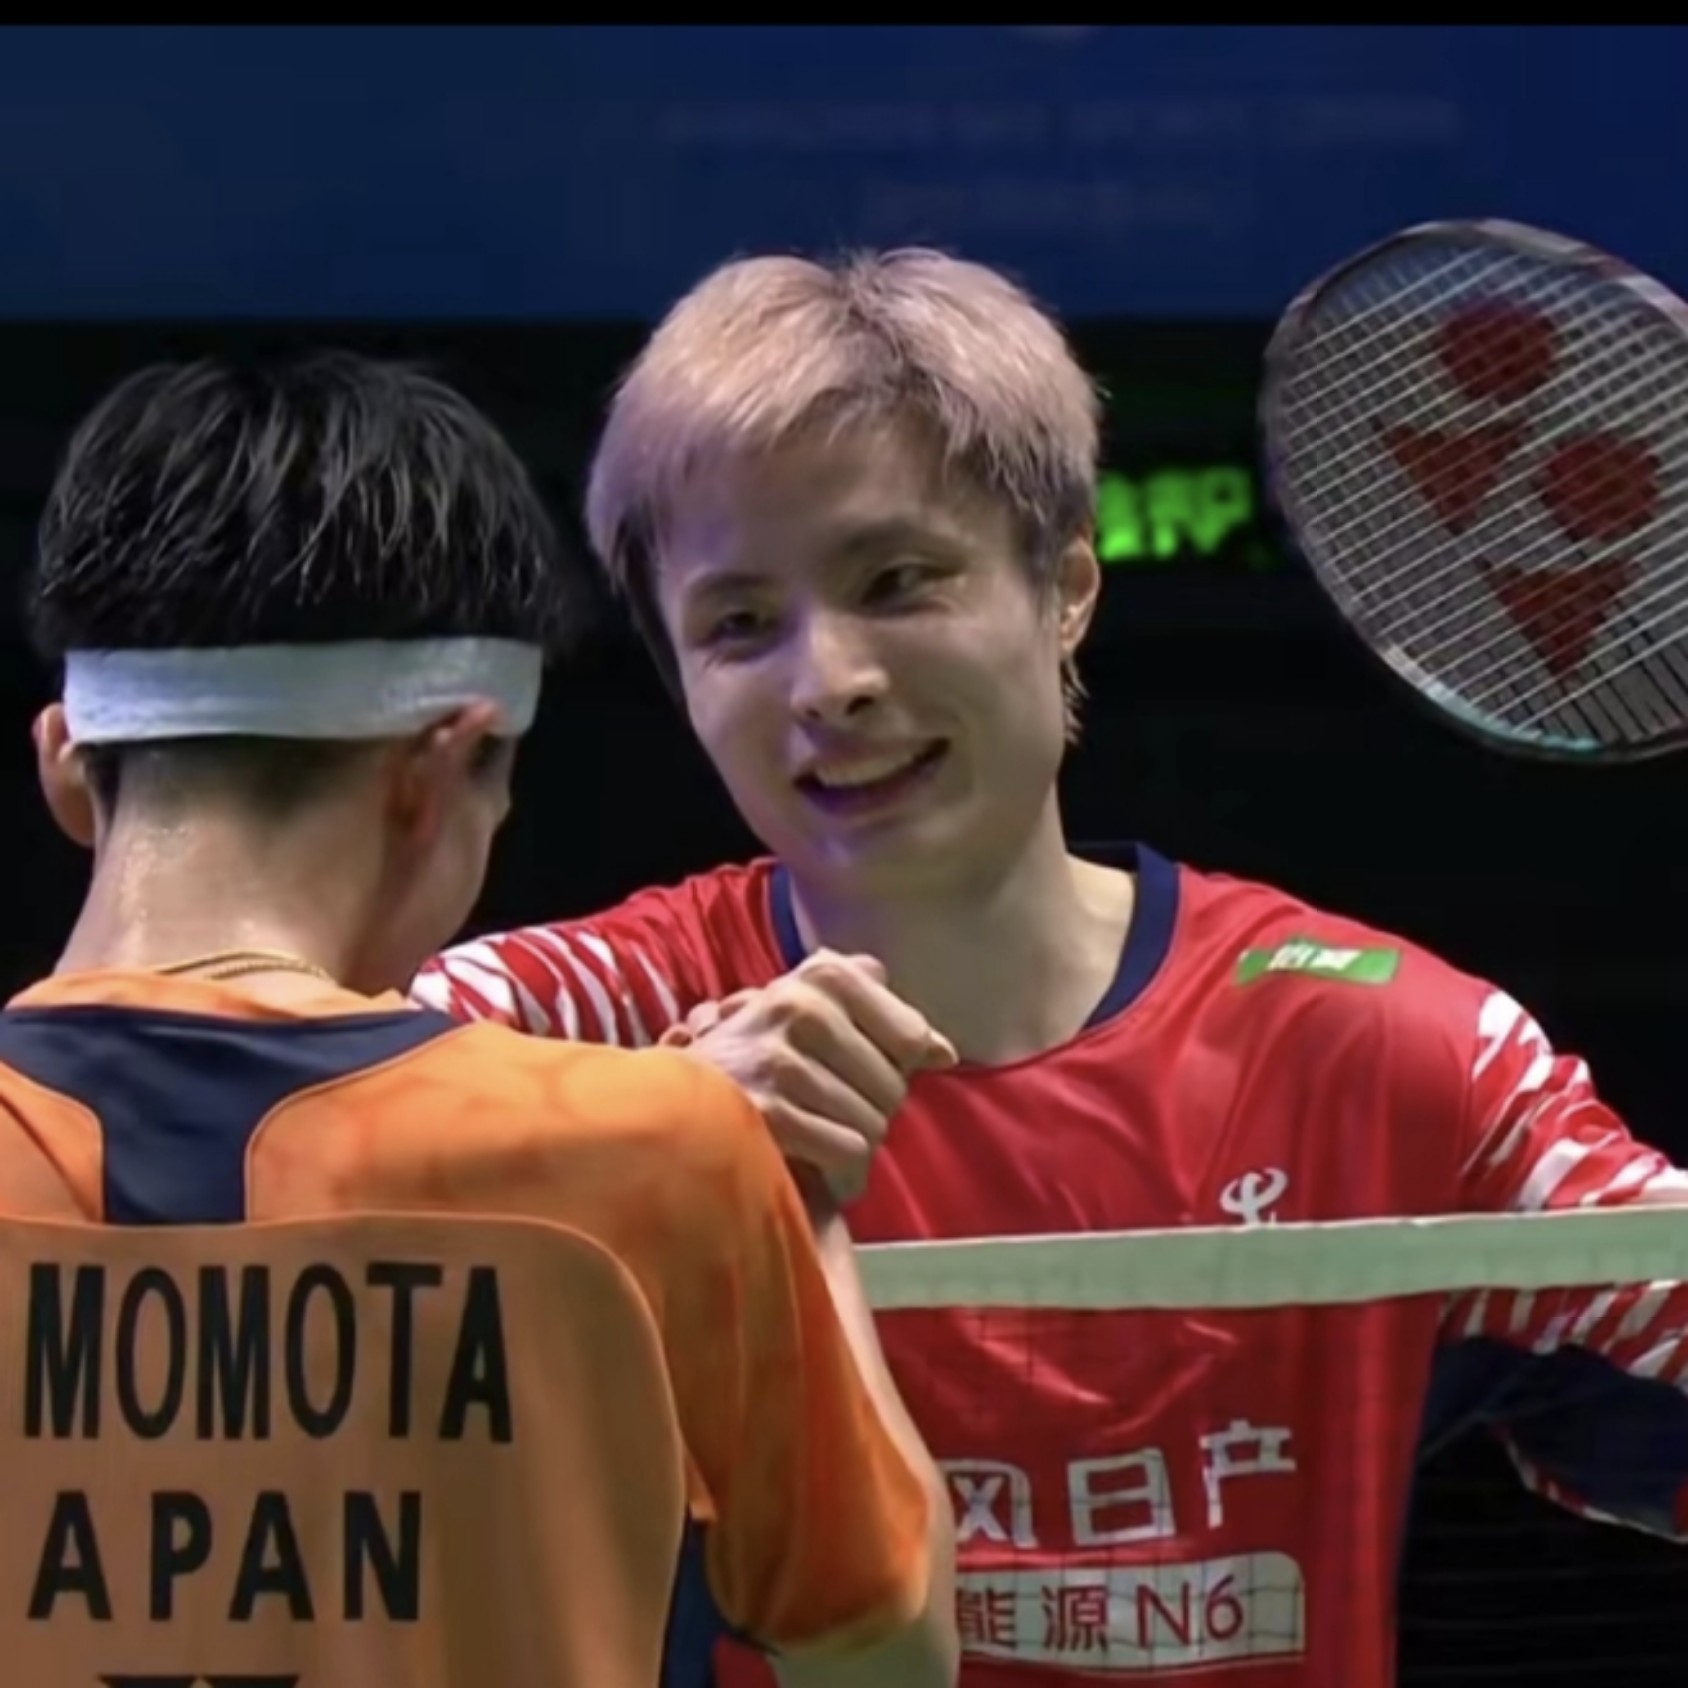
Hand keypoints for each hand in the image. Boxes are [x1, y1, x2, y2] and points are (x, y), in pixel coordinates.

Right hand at [661, 950, 956, 1201]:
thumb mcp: (810, 1011)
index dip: (898, 1069)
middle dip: (872, 1114)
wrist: (669, 1103)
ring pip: (872, 1124)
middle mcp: (801, 1005)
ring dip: (855, 1150)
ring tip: (822, 1145)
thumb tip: (945, 1052)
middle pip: (894, 1086)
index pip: (911, 1035)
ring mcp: (779, 1058)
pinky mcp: (765, 1111)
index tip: (864, 1078)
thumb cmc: (756, 1060)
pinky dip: (841, 1175)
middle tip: (832, 1118)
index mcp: (821, 977)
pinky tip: (818, 1171)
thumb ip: (879, 1014)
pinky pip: (847, 1153)